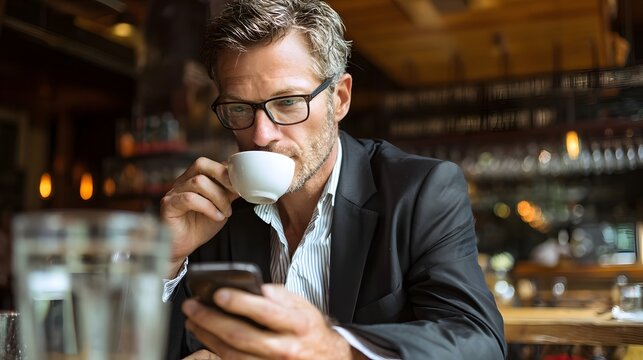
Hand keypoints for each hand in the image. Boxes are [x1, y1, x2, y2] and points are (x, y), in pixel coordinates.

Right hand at [160, 157, 238, 275]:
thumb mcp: (221, 207)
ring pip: (198, 182)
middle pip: (201, 164)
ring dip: (218, 197)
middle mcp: (183, 181)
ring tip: (225, 212)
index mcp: (195, 178)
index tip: (243, 184)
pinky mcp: (168, 204)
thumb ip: (229, 193)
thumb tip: (245, 182)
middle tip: (235, 191)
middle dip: (222, 175)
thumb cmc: (200, 226)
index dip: (229, 171)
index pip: (212, 164)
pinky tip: (216, 217)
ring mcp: (174, 191)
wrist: (185, 246)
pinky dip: (208, 207)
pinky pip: (189, 199)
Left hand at [182, 284, 360, 358]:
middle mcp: (285, 348)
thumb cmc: (311, 331)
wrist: (328, 359)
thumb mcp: (303, 306)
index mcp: (297, 324)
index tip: (218, 293)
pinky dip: (216, 351)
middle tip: (192, 307)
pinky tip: (207, 338)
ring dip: (207, 336)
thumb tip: (251, 287)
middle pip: (241, 335)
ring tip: (193, 321)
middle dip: (210, 320)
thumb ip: (277, 295)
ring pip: (232, 354)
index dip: (239, 302)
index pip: (265, 312)